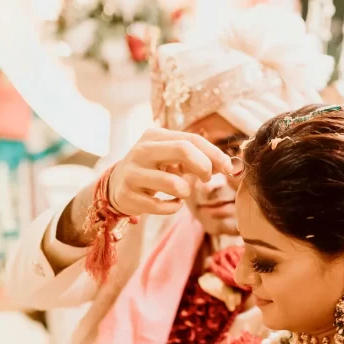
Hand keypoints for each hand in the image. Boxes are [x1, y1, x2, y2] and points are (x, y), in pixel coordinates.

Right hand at [107, 127, 234, 218]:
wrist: (116, 186)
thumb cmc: (151, 169)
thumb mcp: (168, 156)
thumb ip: (194, 157)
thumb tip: (226, 166)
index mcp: (154, 136)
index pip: (191, 140)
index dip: (214, 154)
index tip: (228, 167)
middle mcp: (141, 150)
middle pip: (183, 150)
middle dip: (203, 166)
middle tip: (207, 179)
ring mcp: (132, 173)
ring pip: (174, 184)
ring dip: (186, 191)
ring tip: (181, 192)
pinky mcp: (127, 195)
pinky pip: (162, 206)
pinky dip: (174, 207)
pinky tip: (172, 203)